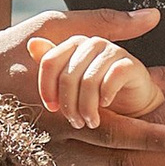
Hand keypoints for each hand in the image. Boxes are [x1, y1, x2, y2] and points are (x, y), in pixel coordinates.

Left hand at [30, 24, 162, 129]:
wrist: (132, 104)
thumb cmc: (96, 94)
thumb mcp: (69, 85)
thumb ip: (51, 66)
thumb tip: (32, 44)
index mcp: (73, 45)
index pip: (49, 62)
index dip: (47, 88)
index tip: (52, 108)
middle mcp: (91, 43)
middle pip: (68, 75)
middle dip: (69, 104)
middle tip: (75, 122)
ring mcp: (112, 51)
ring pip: (88, 80)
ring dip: (87, 106)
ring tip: (90, 121)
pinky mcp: (129, 63)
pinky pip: (111, 78)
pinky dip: (105, 96)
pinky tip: (105, 106)